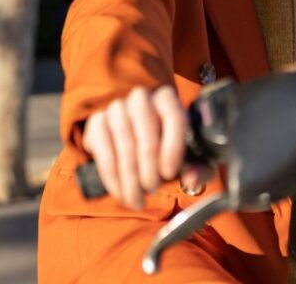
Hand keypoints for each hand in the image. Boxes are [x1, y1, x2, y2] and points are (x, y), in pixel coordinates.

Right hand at [81, 85, 204, 208]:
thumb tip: (191, 179)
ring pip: (123, 142)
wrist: (134, 139)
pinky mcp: (97, 121)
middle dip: (148, 166)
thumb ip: (198, 169)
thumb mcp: (189, 157)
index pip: (173, 116)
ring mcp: (117, 108)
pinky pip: (103, 150)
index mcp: (168, 100)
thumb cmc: (167, 147)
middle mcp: (142, 98)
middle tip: (152, 189)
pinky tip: (120, 192)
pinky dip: (112, 177)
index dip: (172, 147)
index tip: (170, 173)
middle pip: (145, 130)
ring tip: (137, 198)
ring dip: (129, 177)